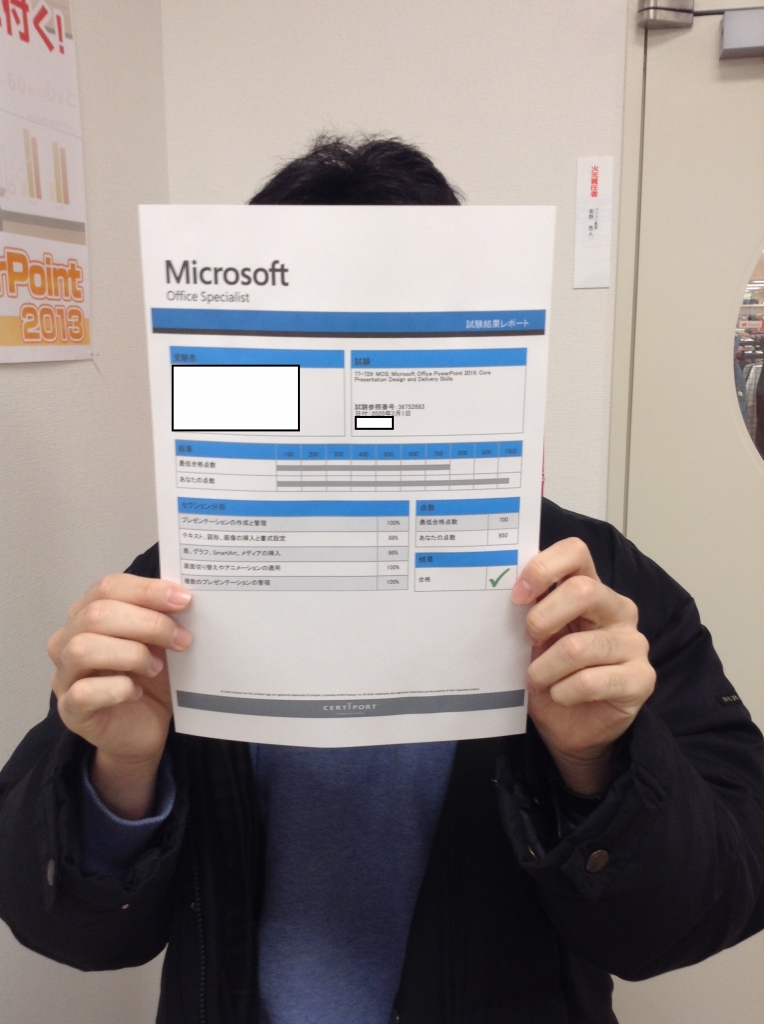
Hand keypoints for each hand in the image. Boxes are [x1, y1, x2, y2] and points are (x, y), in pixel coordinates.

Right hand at [48, 574, 191, 817]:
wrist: (144, 729)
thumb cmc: (150, 680)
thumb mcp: (161, 643)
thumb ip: (163, 618)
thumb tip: (183, 597)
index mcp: (88, 614)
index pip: (108, 587)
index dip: (147, 590)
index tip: (183, 599)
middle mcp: (68, 640)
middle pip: (97, 615)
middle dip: (148, 623)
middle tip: (182, 640)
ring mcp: (64, 676)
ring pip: (84, 648)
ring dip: (131, 654)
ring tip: (156, 667)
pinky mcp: (70, 710)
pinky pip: (84, 692)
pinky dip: (118, 689)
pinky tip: (137, 691)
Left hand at [511, 538, 655, 794]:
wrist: (572, 727)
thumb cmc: (551, 674)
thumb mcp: (536, 639)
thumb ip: (531, 612)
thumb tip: (510, 593)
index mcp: (590, 589)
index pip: (576, 553)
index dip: (544, 567)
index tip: (518, 595)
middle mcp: (617, 609)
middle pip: (582, 590)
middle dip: (543, 618)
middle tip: (528, 639)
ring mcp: (633, 643)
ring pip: (578, 646)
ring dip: (545, 668)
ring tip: (537, 680)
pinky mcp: (642, 678)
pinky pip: (592, 681)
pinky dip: (564, 692)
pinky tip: (561, 696)